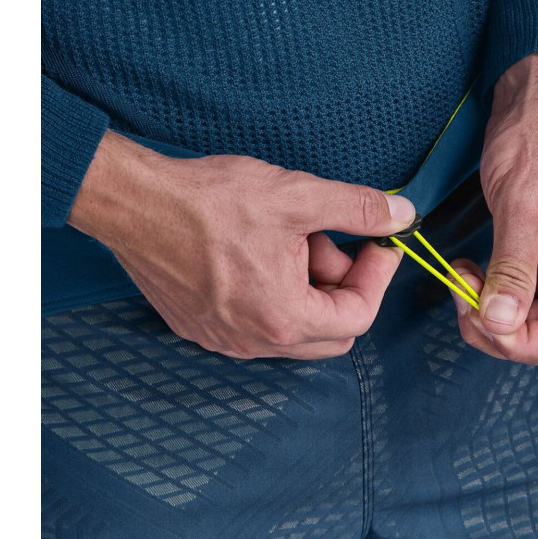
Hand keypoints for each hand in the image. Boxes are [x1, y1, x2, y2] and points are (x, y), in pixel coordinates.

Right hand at [67, 131, 415, 359]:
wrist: (135, 203)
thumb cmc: (210, 201)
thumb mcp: (298, 196)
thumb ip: (358, 209)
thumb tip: (402, 215)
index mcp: (284, 319)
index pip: (358, 317)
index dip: (377, 276)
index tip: (379, 242)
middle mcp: (253, 343)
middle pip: (329, 332)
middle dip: (340, 284)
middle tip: (325, 238)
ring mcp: (223, 340)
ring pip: (292, 328)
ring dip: (305, 287)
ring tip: (284, 236)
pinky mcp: (200, 327)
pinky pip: (256, 324)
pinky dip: (271, 293)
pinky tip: (255, 250)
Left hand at [449, 53, 537, 363]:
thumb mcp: (523, 200)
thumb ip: (514, 265)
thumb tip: (503, 321)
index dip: (523, 343)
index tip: (481, 319)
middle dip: (499, 324)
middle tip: (461, 294)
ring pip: (527, 312)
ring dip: (489, 306)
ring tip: (461, 276)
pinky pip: (517, 285)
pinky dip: (489, 285)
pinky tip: (468, 267)